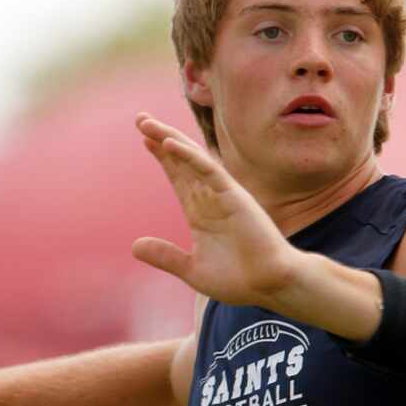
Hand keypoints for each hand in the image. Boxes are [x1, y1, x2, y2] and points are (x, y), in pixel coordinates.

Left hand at [131, 113, 297, 305]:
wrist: (270, 286)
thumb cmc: (239, 280)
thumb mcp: (192, 269)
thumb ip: (165, 256)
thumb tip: (135, 246)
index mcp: (202, 214)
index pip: (179, 177)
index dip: (163, 158)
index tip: (145, 140)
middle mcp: (211, 199)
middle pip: (182, 162)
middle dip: (161, 139)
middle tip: (140, 119)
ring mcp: (223, 195)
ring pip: (192, 159)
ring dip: (170, 140)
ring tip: (147, 124)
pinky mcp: (235, 197)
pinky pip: (209, 171)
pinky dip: (190, 157)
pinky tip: (170, 144)